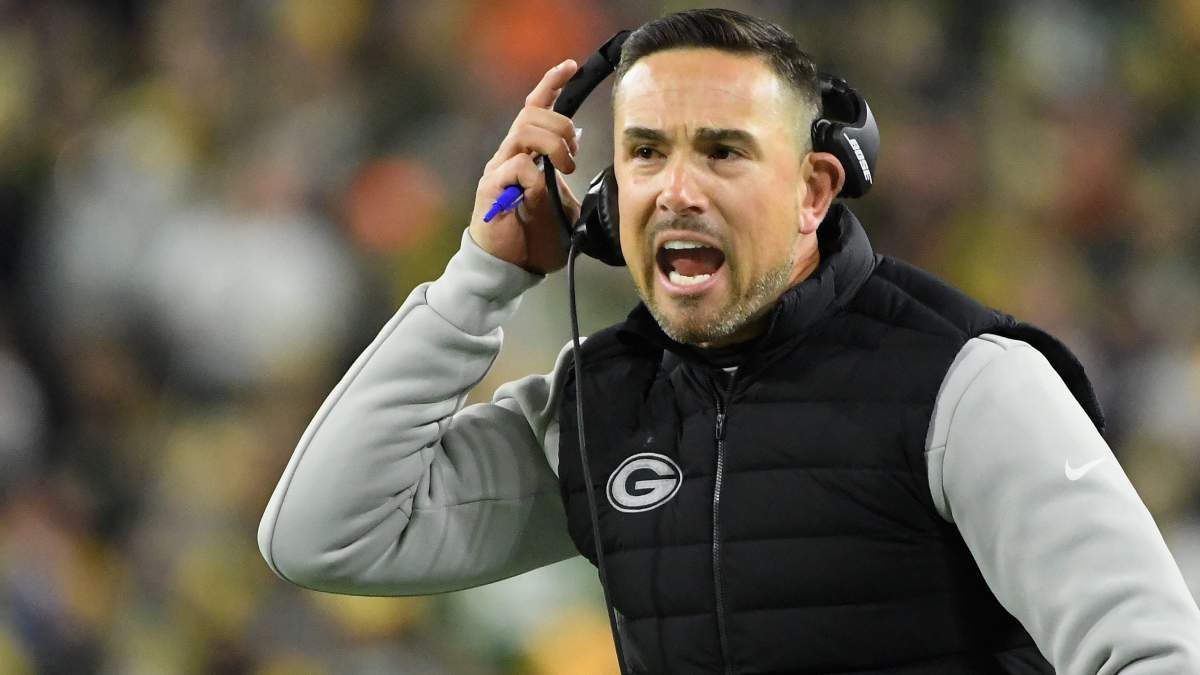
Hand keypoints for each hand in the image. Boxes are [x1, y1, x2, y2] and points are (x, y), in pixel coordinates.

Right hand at [469, 59, 582, 274]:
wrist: (512, 267)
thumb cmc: (536, 236)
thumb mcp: (565, 203)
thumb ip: (567, 177)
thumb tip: (579, 149)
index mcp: (527, 152)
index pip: (535, 107)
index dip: (551, 84)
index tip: (570, 67)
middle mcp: (509, 155)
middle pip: (532, 114)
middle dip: (561, 126)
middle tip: (574, 154)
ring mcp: (498, 170)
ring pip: (524, 133)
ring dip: (553, 146)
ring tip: (565, 169)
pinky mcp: (491, 189)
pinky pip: (518, 167)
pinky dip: (536, 178)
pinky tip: (539, 196)